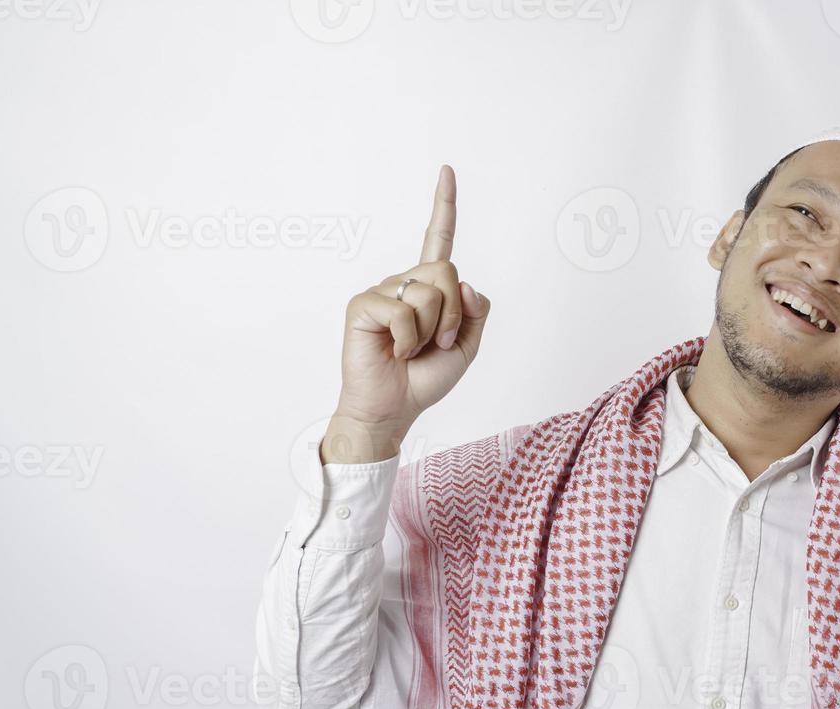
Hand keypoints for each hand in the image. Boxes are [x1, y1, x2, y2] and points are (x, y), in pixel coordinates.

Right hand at [324, 164, 491, 462]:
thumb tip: (467, 283)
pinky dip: (410, 340)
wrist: (394, 408)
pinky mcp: (363, 305)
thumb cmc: (424, 378)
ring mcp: (383, 291)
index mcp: (429, 288)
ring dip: (433, 330)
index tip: (447, 170)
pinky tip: (396, 351)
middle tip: (439, 343)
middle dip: (453, 314)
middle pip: (448, 272)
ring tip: (414, 350)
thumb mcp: (467, 347)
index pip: (439, 239)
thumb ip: (475, 313)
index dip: (444, 206)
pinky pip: (404, 311)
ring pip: (430, 292)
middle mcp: (405, 282)